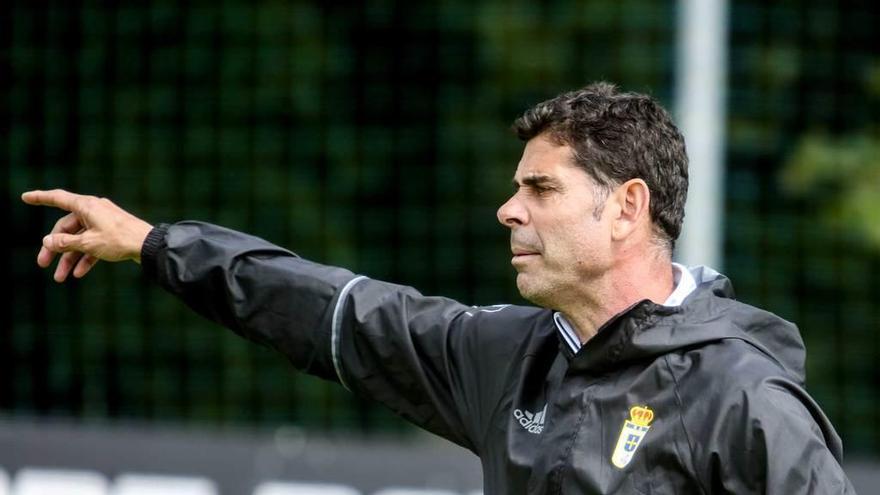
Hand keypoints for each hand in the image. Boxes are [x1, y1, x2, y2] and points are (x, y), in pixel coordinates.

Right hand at [21, 189, 153, 281]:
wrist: (148, 245)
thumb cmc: (119, 240)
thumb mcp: (88, 243)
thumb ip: (65, 243)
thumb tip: (47, 242)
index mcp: (86, 206)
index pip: (58, 199)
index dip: (40, 198)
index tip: (25, 197)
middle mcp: (94, 211)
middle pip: (66, 228)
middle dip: (55, 248)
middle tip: (43, 264)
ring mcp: (103, 222)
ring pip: (79, 240)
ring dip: (69, 258)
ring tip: (60, 277)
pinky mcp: (111, 234)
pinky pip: (93, 245)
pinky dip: (86, 258)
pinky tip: (79, 274)